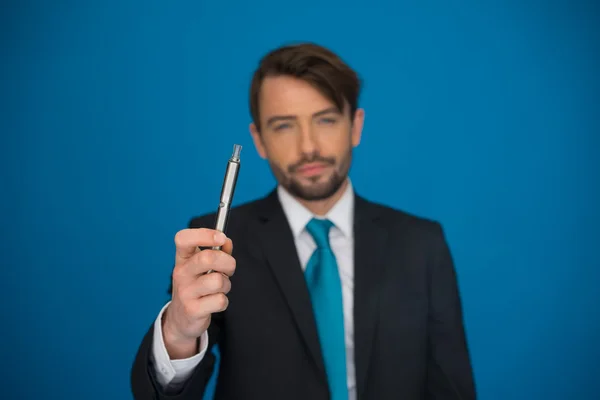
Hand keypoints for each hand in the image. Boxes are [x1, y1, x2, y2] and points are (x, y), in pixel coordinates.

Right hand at [162, 228, 234, 358]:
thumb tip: (227, 242)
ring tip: (219, 289)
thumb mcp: (202, 267)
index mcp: (182, 258)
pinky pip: (219, 300)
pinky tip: (214, 302)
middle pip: (208, 258)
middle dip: (228, 263)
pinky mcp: (192, 310)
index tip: (221, 238)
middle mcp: (180, 273)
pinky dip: (223, 301)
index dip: (204, 234)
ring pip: (218, 281)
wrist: (181, 318)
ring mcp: (185, 292)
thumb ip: (216, 251)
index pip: (183, 238)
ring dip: (226, 285)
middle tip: (228, 270)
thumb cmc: (196, 286)